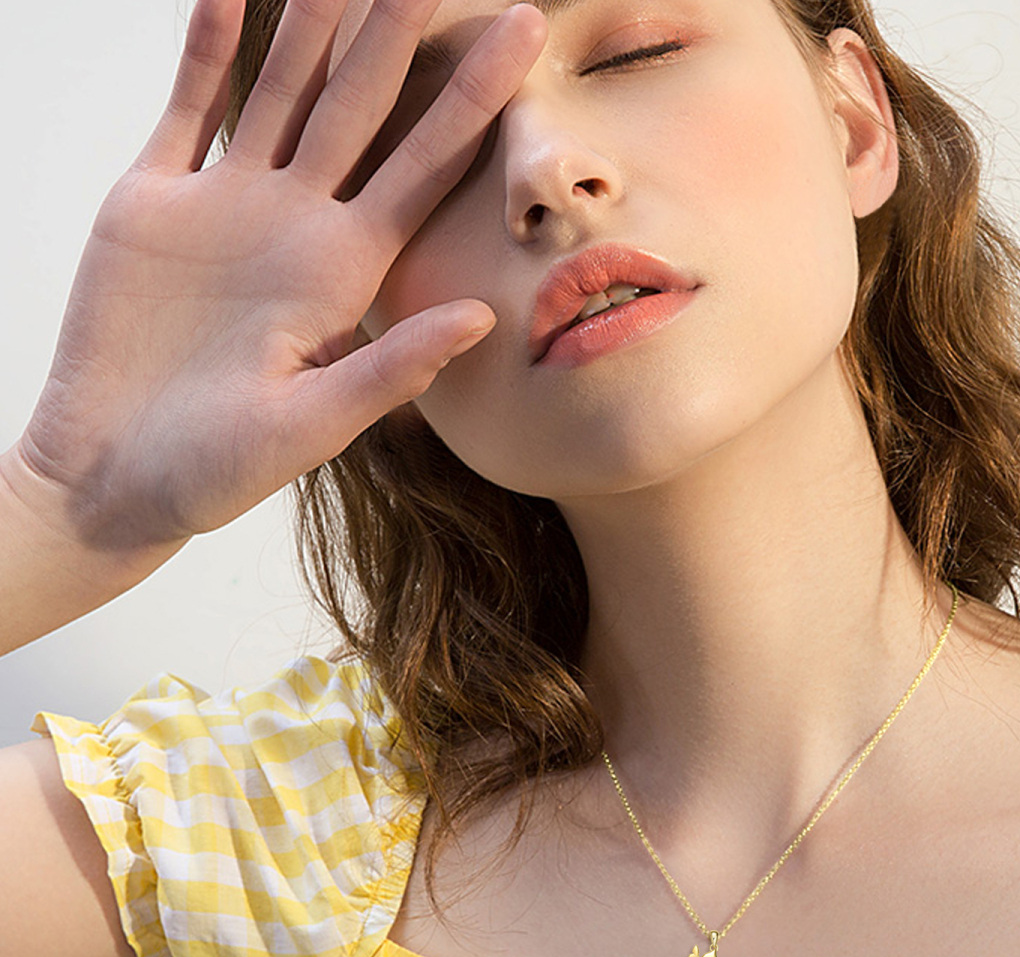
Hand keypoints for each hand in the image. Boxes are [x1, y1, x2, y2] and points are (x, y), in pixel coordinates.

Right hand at [14, 0, 545, 552]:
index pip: (424, 169)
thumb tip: (481, 318)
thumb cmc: (216, 468)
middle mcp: (298, 226)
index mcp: (345, 273)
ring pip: (280, 92)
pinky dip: (206, 47)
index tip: (524, 35)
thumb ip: (391, 368)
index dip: (472, 102)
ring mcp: (228, 206)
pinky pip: (189, 106)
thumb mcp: (312, 424)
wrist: (115, 469)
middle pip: (362, 110)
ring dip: (312, 25)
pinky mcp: (156, 199)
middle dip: (398, 34)